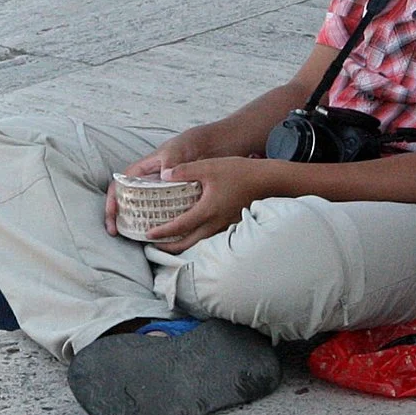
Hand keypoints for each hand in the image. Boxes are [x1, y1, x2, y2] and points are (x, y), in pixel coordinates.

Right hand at [104, 133, 207, 236]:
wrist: (200, 148)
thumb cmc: (183, 147)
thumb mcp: (175, 152)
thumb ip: (170, 162)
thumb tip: (165, 174)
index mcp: (139, 171)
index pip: (118, 186)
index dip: (111, 200)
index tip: (112, 215)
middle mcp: (143, 182)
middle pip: (123, 200)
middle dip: (116, 216)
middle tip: (115, 231)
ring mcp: (154, 191)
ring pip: (137, 208)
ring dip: (132, 222)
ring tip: (132, 237)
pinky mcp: (166, 198)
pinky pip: (156, 212)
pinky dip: (154, 222)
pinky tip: (157, 233)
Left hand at [137, 154, 273, 251]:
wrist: (267, 181)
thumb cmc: (239, 172)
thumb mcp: (209, 166)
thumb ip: (184, 170)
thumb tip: (164, 174)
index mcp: (206, 211)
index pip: (179, 226)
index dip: (162, 232)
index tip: (148, 234)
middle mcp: (214, 223)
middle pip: (188, 244)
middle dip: (170, 247)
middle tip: (155, 246)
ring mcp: (224, 226)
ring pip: (199, 242)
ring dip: (183, 244)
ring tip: (171, 242)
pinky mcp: (231, 223)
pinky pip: (209, 236)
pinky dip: (196, 238)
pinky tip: (193, 231)